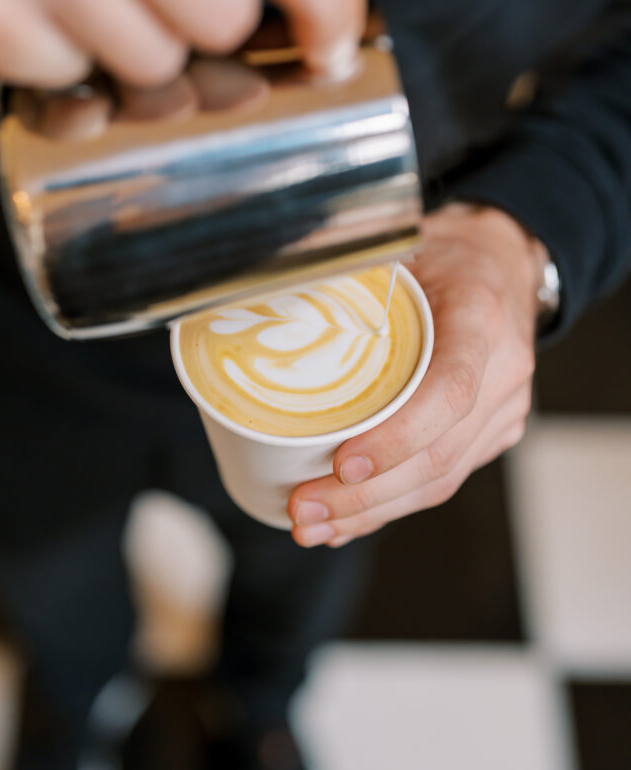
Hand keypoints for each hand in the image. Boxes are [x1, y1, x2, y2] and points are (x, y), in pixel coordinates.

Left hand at [288, 203, 542, 546]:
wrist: (503, 265)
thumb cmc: (449, 255)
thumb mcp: (405, 244)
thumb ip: (350, 266)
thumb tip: (265, 279)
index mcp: (481, 319)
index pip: (448, 392)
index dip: (397, 436)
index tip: (342, 463)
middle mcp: (503, 373)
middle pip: (438, 455)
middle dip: (366, 495)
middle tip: (304, 509)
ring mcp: (503, 411)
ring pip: (441, 479)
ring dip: (372, 512)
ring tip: (313, 525)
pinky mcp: (491, 434)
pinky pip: (443, 478)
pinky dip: (391, 504)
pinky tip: (347, 519)